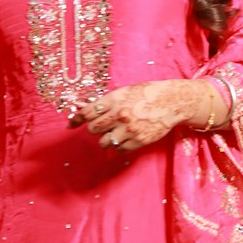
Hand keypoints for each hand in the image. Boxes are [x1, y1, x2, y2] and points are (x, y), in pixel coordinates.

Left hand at [70, 80, 208, 150]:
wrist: (171, 101)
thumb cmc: (144, 94)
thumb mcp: (122, 93)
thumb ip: (102, 102)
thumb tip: (79, 106)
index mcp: (114, 100)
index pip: (86, 113)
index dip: (76, 119)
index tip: (71, 123)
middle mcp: (120, 115)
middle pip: (93, 129)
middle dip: (95, 128)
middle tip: (104, 125)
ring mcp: (129, 130)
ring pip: (104, 142)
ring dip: (106, 139)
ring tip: (116, 132)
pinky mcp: (138, 141)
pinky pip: (119, 150)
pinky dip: (120, 145)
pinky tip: (127, 137)